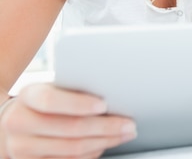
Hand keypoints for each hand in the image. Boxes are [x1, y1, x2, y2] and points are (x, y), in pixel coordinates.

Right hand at [0, 83, 135, 158]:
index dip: (78, 104)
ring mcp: (22, 147)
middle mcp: (19, 123)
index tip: (104, 104)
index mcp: (27, 96)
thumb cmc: (46, 100)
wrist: (16, 122)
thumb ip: (75, 89)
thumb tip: (113, 93)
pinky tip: (106, 143)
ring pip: (71, 148)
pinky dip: (92, 153)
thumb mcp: (54, 87)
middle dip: (105, 127)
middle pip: (69, 128)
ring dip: (105, 142)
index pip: (50, 100)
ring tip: (125, 133)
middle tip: (129, 124)